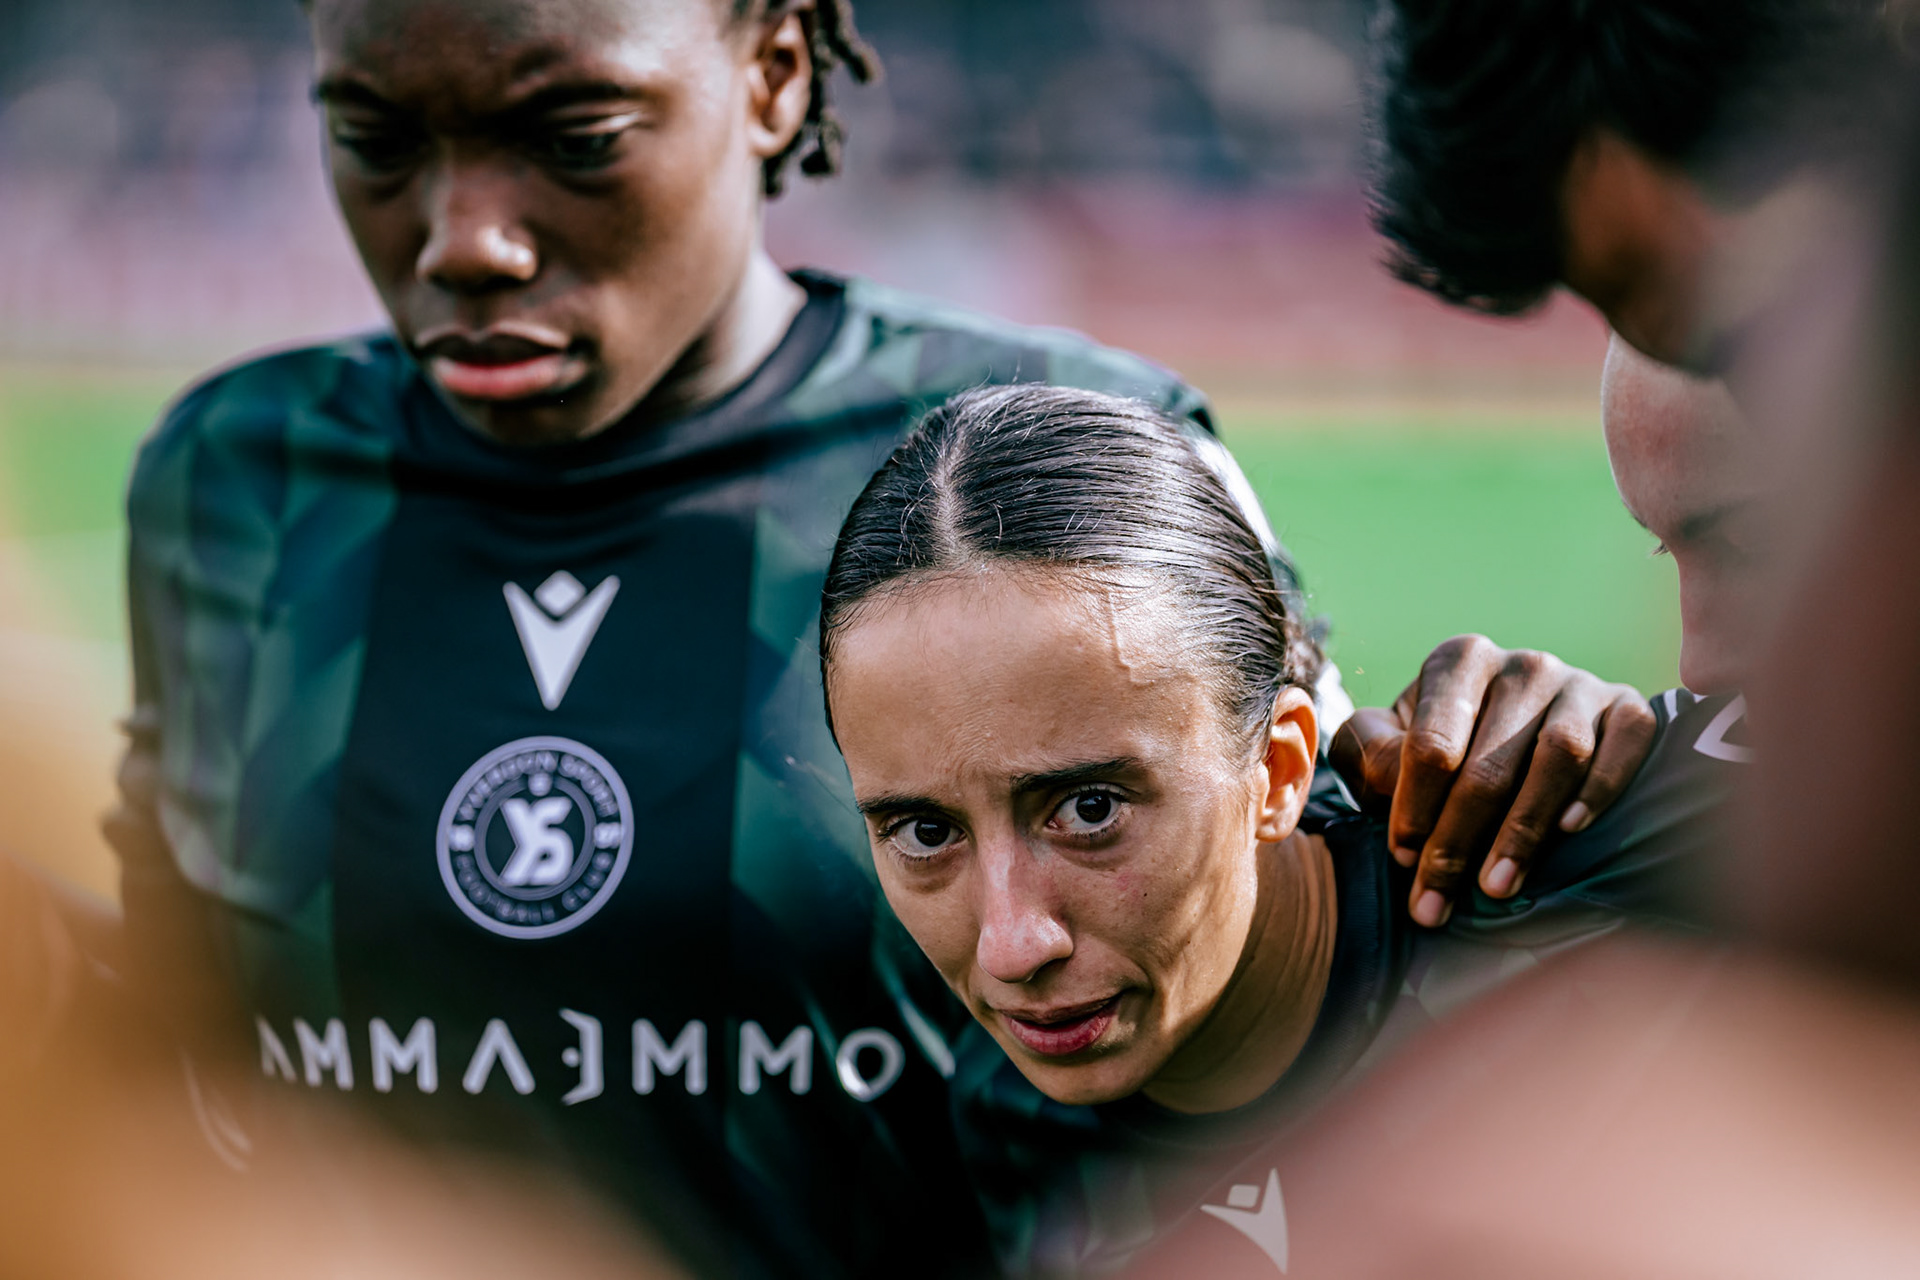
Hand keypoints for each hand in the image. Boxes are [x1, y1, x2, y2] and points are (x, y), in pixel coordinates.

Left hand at [1328, 635, 1656, 926]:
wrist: (1517, 734)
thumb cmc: (1439, 748)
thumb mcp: (1386, 743)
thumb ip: (1371, 754)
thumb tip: (1393, 784)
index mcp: (1457, 663)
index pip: (1431, 744)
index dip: (1414, 807)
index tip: (1403, 859)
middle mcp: (1521, 665)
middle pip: (1490, 762)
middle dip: (1459, 839)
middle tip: (1438, 899)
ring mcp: (1579, 682)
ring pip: (1558, 755)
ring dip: (1525, 828)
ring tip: (1497, 886)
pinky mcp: (1628, 705)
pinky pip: (1626, 742)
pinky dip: (1601, 786)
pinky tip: (1572, 829)